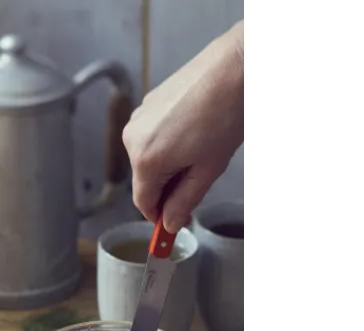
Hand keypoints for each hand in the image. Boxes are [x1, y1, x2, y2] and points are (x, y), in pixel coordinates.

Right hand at [122, 21, 243, 232]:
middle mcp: (133, 140)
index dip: (159, 217)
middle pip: (145, 180)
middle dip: (167, 187)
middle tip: (198, 179)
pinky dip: (168, 143)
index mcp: (145, 160)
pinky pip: (151, 137)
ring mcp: (138, 119)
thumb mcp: (208, 170)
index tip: (171, 226)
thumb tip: (170, 223)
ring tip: (200, 149)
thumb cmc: (226, 114)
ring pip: (148, 158)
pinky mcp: (148, 104)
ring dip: (168, 164)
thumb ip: (184, 202)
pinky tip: (193, 132)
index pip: (143, 203)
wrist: (235, 66)